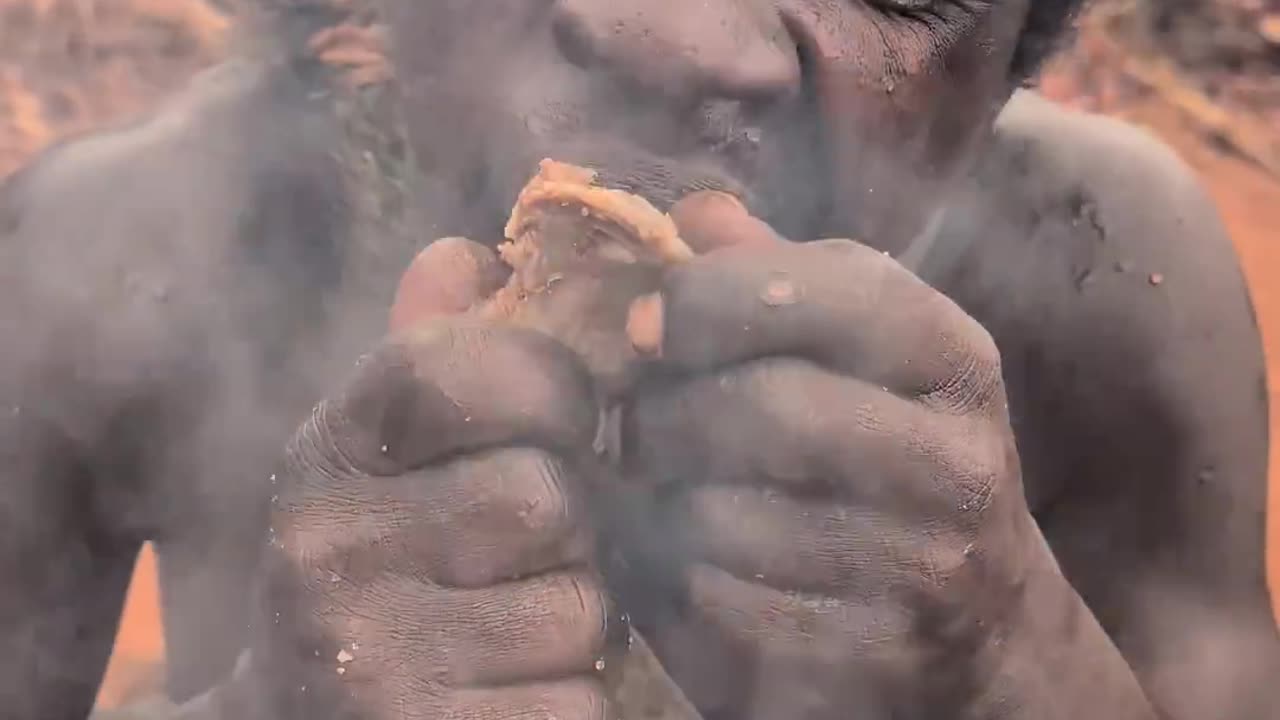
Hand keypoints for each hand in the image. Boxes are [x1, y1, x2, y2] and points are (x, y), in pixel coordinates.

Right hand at [244, 239, 615, 719]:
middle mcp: (329, 548)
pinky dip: (570, 700)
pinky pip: (578, 701)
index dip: (548, 381)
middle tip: (532, 551)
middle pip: (548, 495)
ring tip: (517, 626)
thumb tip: (468, 252)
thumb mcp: (369, 463)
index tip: (562, 415)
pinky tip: (514, 693)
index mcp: (327, 455)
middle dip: (569, 527)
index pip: (459, 365)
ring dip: (576, 619)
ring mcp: (370, 657)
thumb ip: (424, 365)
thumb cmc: (363, 572)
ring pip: (579, 606)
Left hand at [613, 194, 1042, 718]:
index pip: (838, 290)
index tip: (645, 324)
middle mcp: (957, 455)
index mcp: (951, 356)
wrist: (978, 617)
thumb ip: (781, 279)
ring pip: (735, 516)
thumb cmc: (891, 455)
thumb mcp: (862, 353)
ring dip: (664, 501)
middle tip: (633, 421)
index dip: (717, 297)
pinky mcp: (880, 646)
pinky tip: (686, 554)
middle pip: (771, 409)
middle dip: (669, 414)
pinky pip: (734, 601)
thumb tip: (695, 212)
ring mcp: (928, 561)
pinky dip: (685, 576)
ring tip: (654, 485)